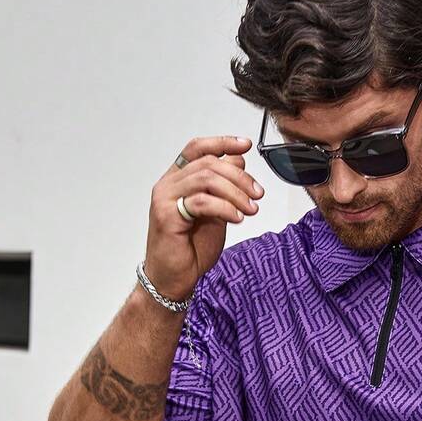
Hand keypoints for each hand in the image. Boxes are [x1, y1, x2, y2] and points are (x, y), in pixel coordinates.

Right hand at [143, 135, 264, 301]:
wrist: (176, 278)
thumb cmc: (191, 249)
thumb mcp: (216, 212)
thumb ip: (224, 189)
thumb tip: (238, 161)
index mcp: (178, 180)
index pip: (198, 149)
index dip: (222, 142)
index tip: (246, 145)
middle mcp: (169, 184)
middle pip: (208, 164)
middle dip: (239, 177)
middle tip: (257, 194)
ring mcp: (165, 198)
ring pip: (206, 180)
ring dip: (236, 193)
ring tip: (250, 210)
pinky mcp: (167, 215)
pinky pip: (201, 202)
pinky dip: (225, 208)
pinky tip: (237, 218)